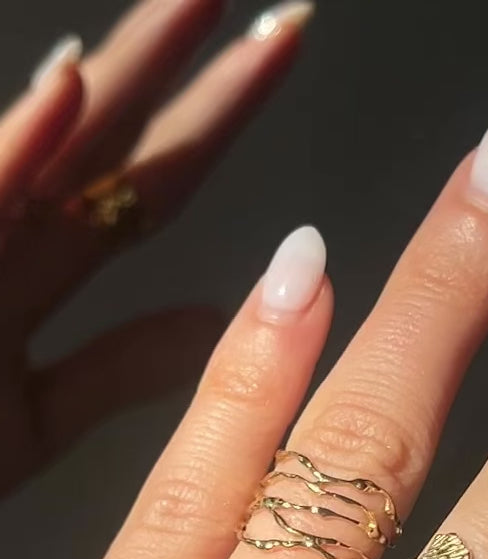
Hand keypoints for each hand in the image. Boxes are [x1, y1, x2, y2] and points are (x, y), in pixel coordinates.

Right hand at [0, 0, 312, 495]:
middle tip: (286, 11)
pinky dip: (15, 146)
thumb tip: (217, 325)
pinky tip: (68, 84)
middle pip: (117, 134)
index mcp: (43, 263)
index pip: (148, 177)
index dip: (217, 113)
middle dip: (187, 59)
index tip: (280, 52)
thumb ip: (122, 365)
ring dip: (124, 67)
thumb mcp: (38, 414)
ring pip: (52, 140)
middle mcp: (8, 233)